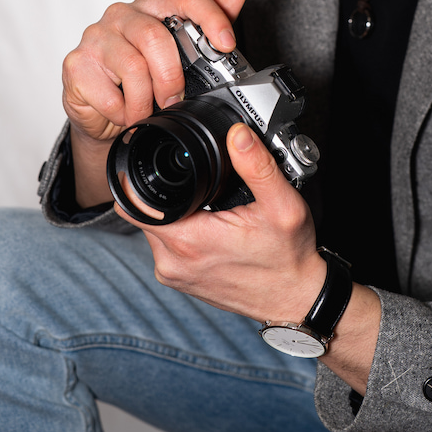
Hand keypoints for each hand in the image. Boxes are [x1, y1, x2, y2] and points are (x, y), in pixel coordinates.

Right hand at [62, 0, 246, 204]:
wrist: (104, 113)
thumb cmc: (144, 75)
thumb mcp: (182, 52)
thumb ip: (210, 21)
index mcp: (151, 5)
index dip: (210, 18)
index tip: (227, 44)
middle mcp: (121, 14)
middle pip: (155, 37)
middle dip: (172, 77)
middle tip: (175, 100)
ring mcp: (95, 37)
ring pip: (133, 67)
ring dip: (146, 100)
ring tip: (146, 111)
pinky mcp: (76, 64)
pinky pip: (109, 94)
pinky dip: (122, 112)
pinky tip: (123, 113)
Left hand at [117, 121, 382, 393]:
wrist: (295, 298)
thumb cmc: (289, 257)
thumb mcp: (282, 204)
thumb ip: (257, 165)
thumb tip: (237, 134)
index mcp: (189, 240)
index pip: (136, 203)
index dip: (143, 177)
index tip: (165, 164)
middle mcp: (172, 262)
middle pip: (145, 212)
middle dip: (166, 192)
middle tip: (201, 185)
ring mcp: (174, 274)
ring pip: (155, 228)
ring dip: (173, 212)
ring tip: (208, 205)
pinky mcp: (180, 281)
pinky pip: (166, 246)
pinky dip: (180, 230)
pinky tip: (209, 225)